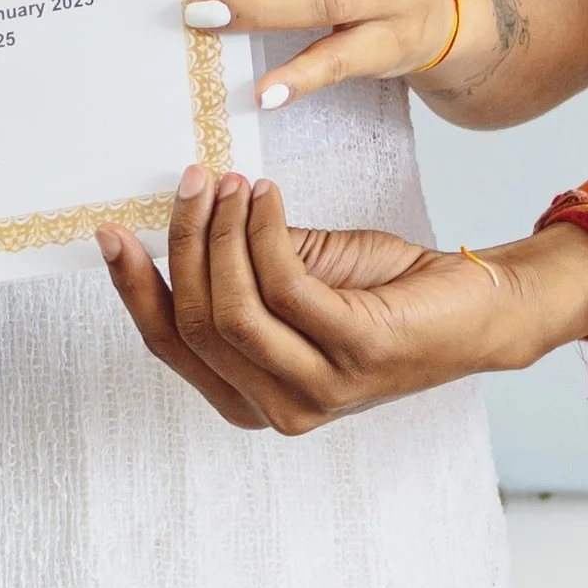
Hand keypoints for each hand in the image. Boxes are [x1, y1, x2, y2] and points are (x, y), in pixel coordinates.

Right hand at [96, 166, 587, 430]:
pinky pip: (282, 285)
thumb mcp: (292, 277)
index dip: (134, 288)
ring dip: (222, 231)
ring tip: (234, 183)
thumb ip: (236, 265)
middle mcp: (280, 406)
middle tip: (193, 181)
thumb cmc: (382, 293)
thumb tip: (178, 210)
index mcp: (251, 395)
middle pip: (196, 322)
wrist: (476, 306)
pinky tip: (268, 197)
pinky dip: (264, 230)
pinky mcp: (355, 353)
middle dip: (183, 242)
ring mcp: (319, 388)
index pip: (170, 344)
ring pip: (231, 308)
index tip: (111, 231)